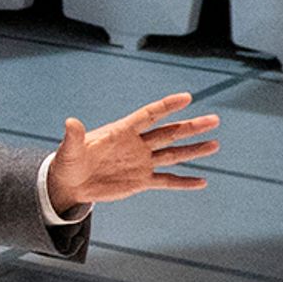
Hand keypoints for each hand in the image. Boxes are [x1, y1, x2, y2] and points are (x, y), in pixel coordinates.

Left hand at [48, 91, 220, 211]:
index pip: (149, 115)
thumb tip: (70, 122)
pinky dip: (184, 182)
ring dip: (193, 150)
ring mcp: (141, 163)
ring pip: (173, 154)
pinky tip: (201, 181)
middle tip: (214, 120)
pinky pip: (166, 181)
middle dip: (191, 127)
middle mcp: (136, 145)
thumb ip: (74, 137)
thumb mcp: (70, 150)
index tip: (187, 97)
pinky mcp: (141, 181)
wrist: (70, 184)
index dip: (167, 106)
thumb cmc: (68, 162)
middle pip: (169, 133)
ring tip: (214, 144)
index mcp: (121, 131)